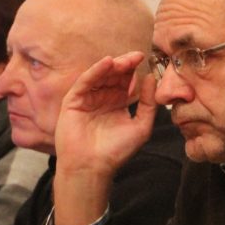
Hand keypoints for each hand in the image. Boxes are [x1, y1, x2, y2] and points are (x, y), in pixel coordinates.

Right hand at [51, 53, 156, 224]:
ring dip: (112, 66)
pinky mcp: (73, 101)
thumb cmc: (116, 151)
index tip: (146, 60)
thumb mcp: (141, 127)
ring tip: (124, 60)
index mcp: (117, 104)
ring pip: (100, 76)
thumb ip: (148, 103)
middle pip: (114, 76)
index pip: (126, 82)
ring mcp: (87, 98)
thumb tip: (151, 78)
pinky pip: (85, 82)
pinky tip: (107, 63)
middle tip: (137, 56)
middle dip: (125, 65)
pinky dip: (95, 71)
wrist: (92, 167)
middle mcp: (102, 99)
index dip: (135, 71)